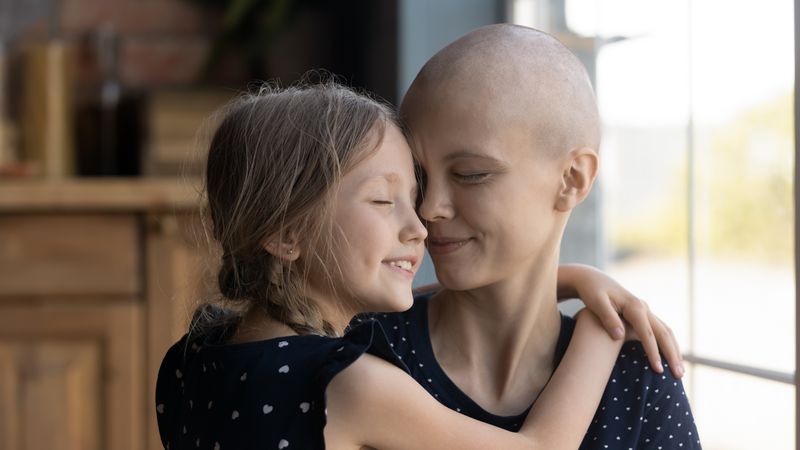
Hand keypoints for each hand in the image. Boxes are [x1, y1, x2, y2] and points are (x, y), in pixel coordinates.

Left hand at [557, 264, 683, 378]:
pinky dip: (667, 345)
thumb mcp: (595, 302)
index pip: (647, 332)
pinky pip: (659, 331)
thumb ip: (608, 318)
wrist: (592, 280)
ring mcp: (645, 311)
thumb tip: (619, 336)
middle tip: (679, 377)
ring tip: (680, 373)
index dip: (653, 352)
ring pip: (666, 332)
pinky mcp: (642, 315)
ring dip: (674, 351)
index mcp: (634, 306)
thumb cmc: (592, 292)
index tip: (658, 370)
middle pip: (664, 333)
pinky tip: (670, 359)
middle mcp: (644, 308)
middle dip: (672, 355)